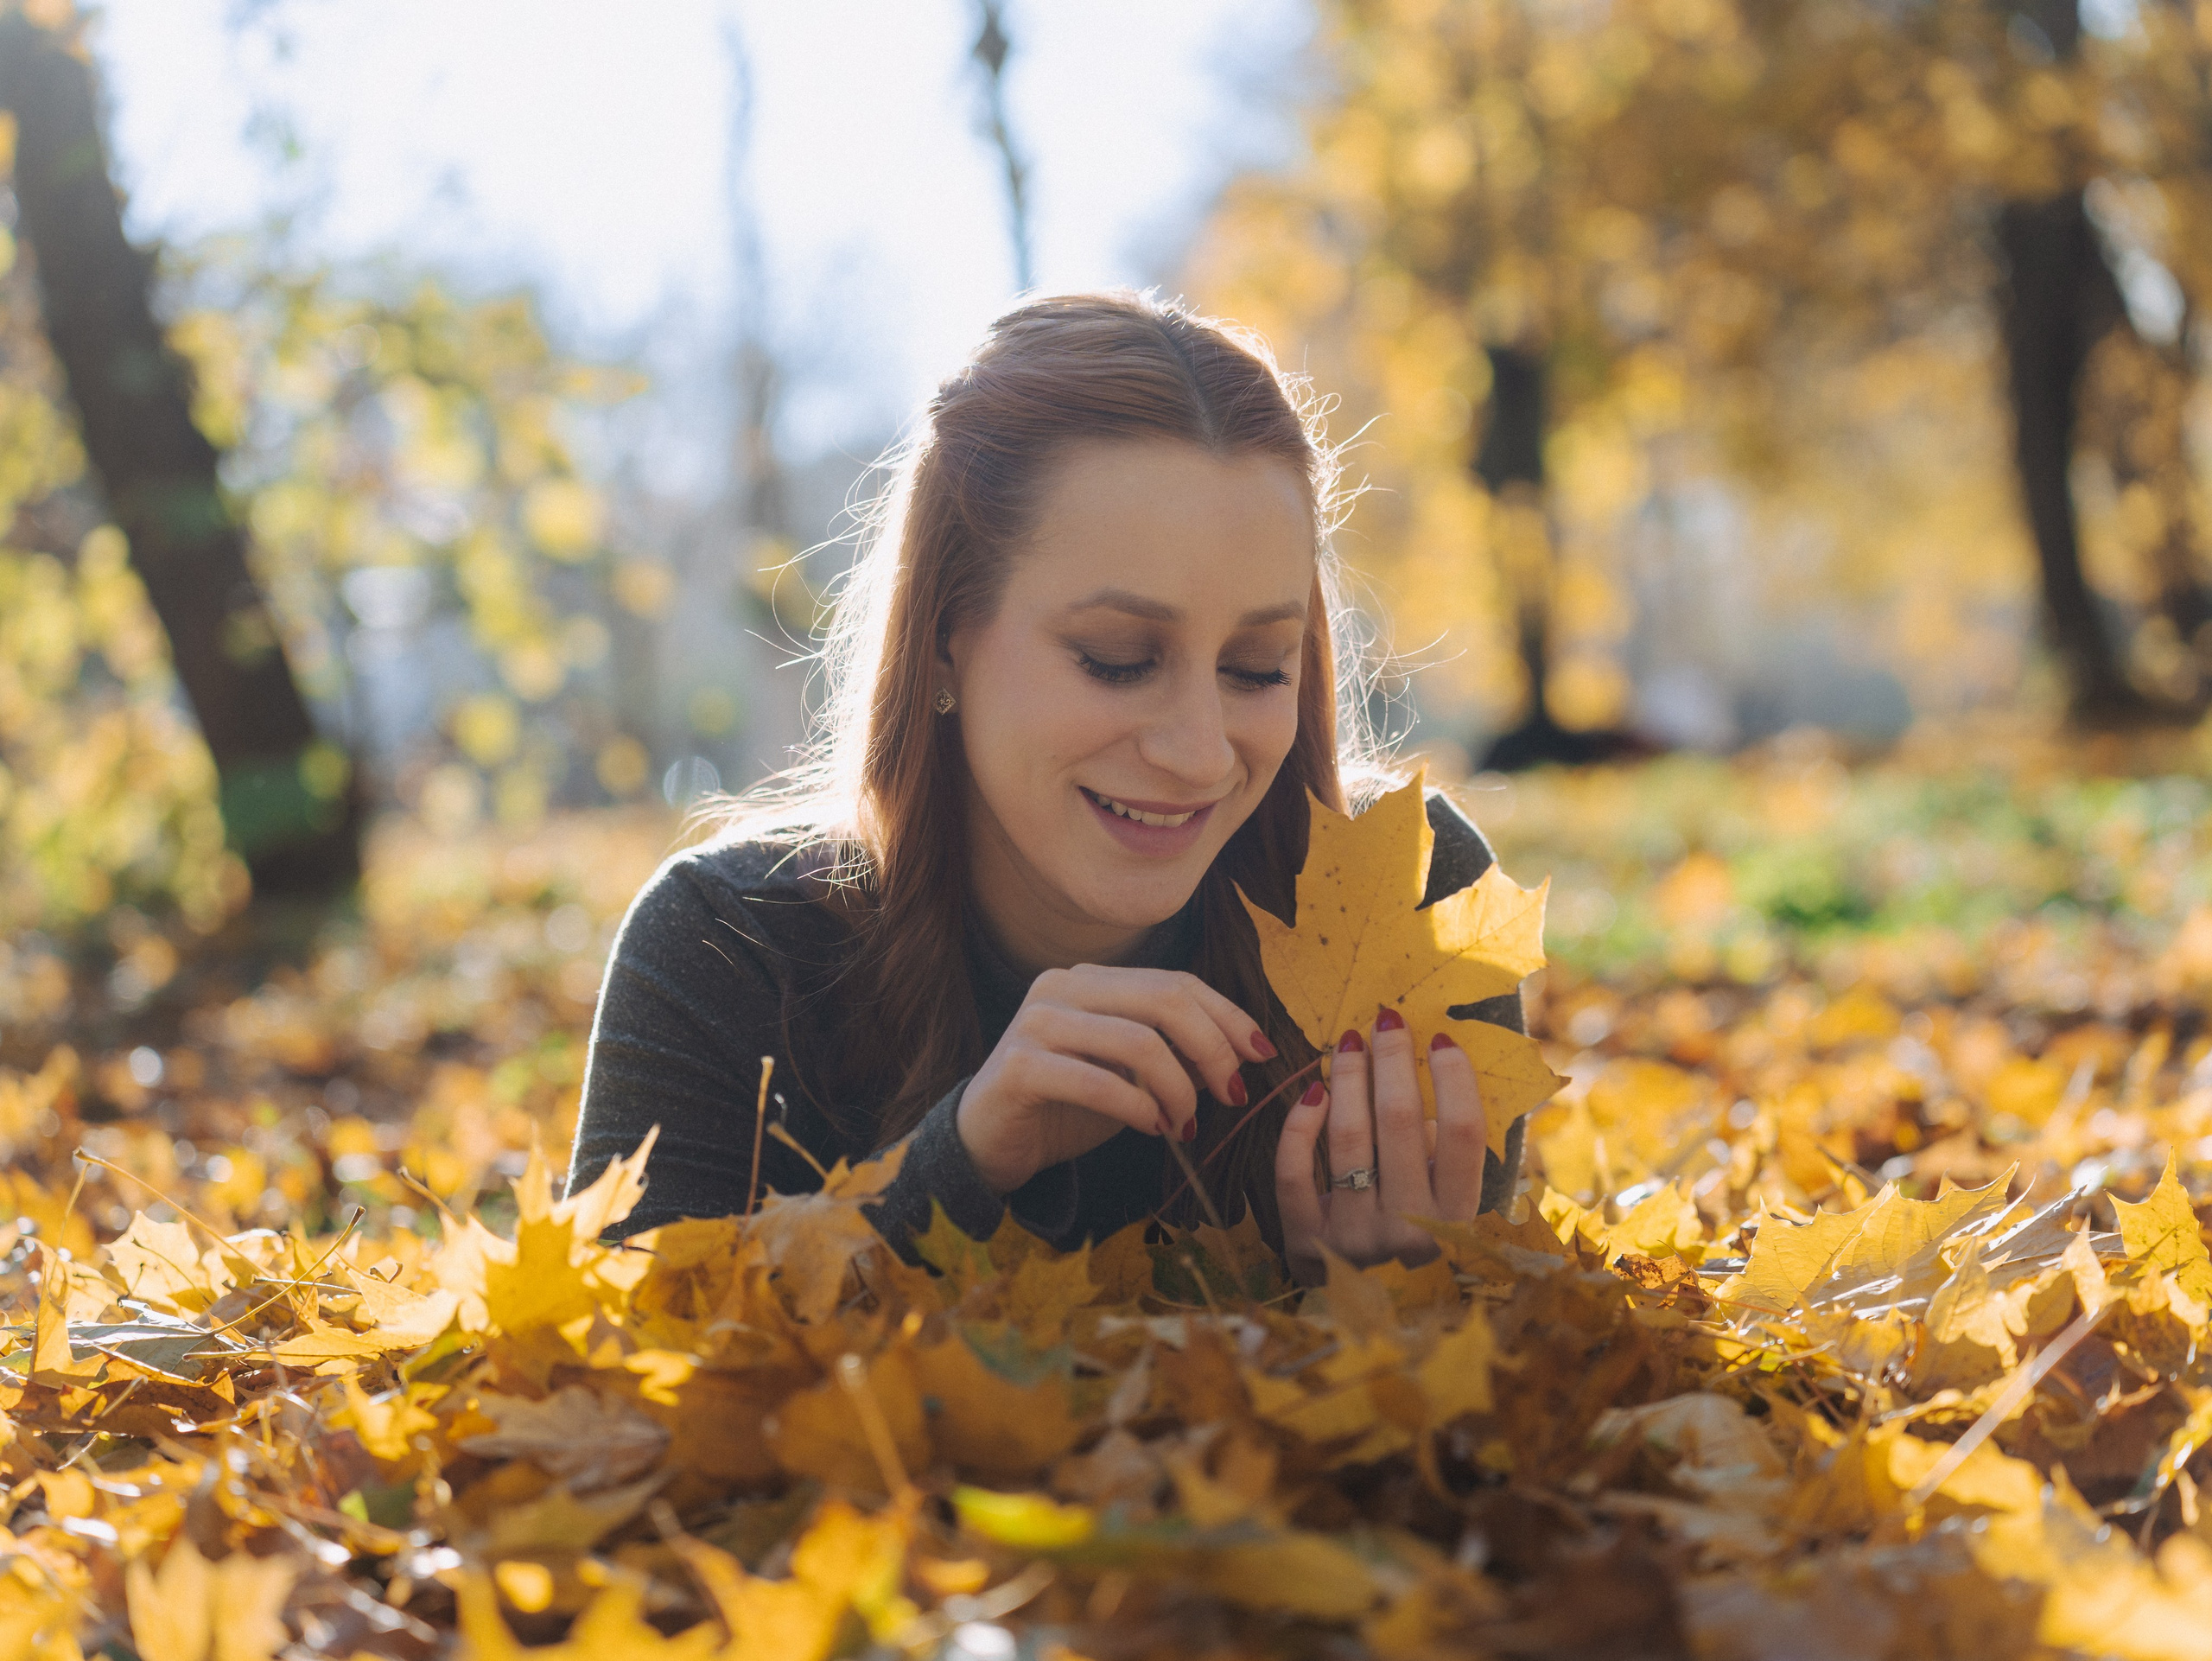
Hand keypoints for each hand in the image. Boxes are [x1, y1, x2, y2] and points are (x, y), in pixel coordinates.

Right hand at [956, 965, 1276, 1195]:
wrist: (990, 1142)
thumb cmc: (1066, 1104)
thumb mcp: (1129, 1073)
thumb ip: (1173, 1052)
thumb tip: (1243, 1049)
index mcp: (1091, 979)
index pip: (1174, 982)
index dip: (1226, 1015)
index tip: (1260, 1053)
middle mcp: (1061, 987)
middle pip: (1164, 1001)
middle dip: (1212, 1049)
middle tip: (1232, 1094)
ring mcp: (1036, 1022)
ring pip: (1137, 1041)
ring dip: (1178, 1088)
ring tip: (1185, 1123)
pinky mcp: (1019, 1066)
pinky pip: (1099, 1081)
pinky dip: (1138, 1107)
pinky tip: (1153, 1128)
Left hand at [1273, 1009, 1487, 1281]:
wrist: (1372, 1322)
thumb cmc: (1421, 1249)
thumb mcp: (1454, 1212)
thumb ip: (1452, 1156)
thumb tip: (1443, 1073)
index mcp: (1457, 1222)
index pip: (1462, 1135)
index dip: (1454, 1079)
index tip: (1441, 1039)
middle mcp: (1408, 1231)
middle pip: (1400, 1121)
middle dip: (1392, 1059)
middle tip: (1386, 1019)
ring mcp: (1353, 1238)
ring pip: (1347, 1136)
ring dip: (1348, 1077)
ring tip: (1349, 1043)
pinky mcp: (1305, 1242)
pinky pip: (1296, 1171)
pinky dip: (1301, 1126)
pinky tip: (1312, 1091)